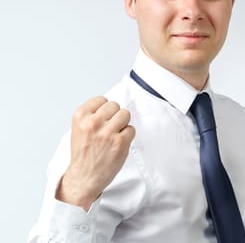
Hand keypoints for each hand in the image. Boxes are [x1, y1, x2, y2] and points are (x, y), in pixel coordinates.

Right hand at [56, 96, 134, 210]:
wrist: (83, 177)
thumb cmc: (83, 153)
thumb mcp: (79, 128)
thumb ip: (92, 114)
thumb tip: (111, 104)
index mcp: (80, 116)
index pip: (101, 99)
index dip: (103, 109)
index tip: (101, 119)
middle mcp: (93, 122)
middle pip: (115, 105)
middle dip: (114, 115)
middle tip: (108, 128)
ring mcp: (107, 132)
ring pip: (125, 114)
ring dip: (122, 123)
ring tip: (114, 134)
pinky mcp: (120, 142)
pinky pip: (131, 129)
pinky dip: (127, 136)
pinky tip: (118, 143)